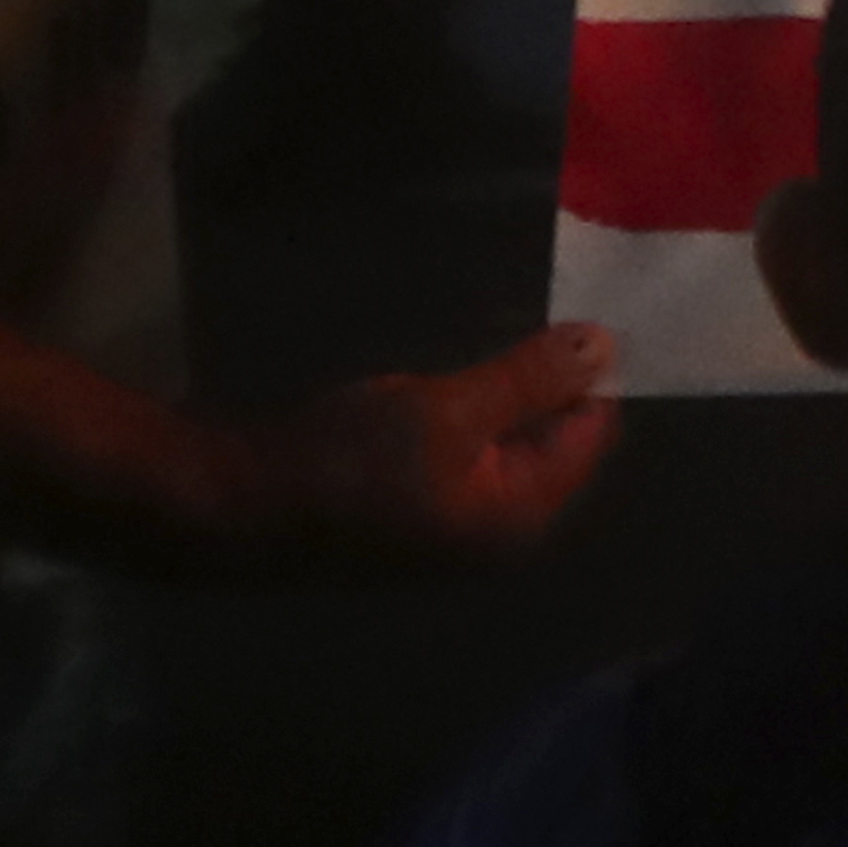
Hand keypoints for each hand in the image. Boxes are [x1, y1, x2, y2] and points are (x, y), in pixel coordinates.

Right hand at [243, 326, 616, 553]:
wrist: (240, 508)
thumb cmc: (350, 458)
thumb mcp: (449, 408)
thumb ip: (529, 380)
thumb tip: (606, 344)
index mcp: (524, 514)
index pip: (592, 433)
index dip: (591, 373)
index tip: (582, 312)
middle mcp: (501, 534)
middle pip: (554, 445)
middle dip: (553, 386)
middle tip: (544, 317)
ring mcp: (456, 532)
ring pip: (508, 451)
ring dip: (509, 402)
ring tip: (504, 343)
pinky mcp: (416, 520)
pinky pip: (468, 461)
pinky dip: (471, 423)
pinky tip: (453, 389)